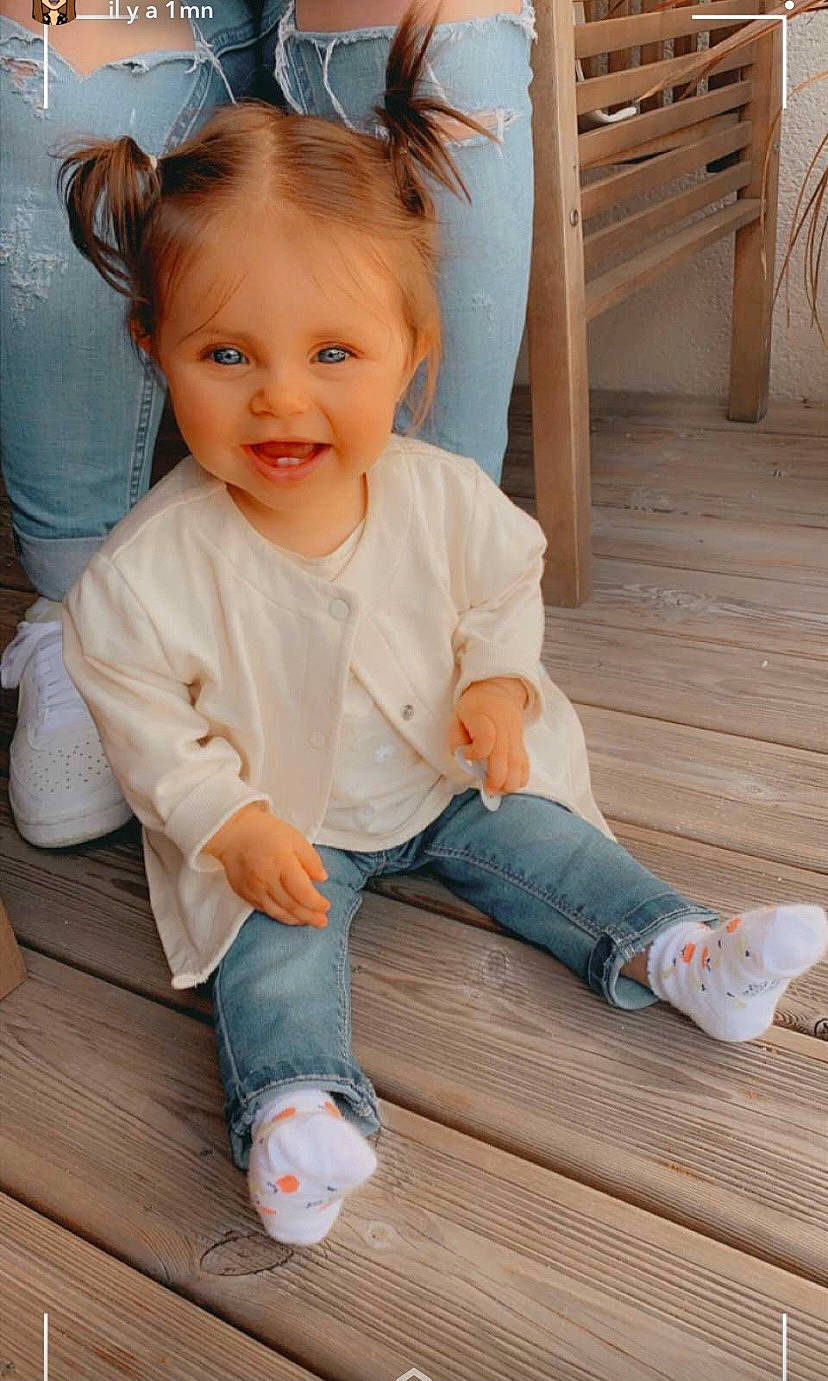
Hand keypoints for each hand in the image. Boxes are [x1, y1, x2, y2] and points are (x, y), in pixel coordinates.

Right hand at [203, 802, 330, 926]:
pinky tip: (289, 915)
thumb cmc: (267, 832)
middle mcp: (266, 879)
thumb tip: (322, 878)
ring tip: (307, 921)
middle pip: (291, 906)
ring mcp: (253, 889)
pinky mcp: (244, 894)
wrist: (233, 833)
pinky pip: (265, 909)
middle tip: (322, 922)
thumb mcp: (295, 838)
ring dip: (295, 920)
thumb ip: (311, 860)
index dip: (316, 903)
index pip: (302, 892)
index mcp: (282, 863)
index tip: (326, 906)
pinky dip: (279, 915)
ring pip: (278, 912)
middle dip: (309, 917)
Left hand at [448, 677, 529, 795]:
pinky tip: (508, 784)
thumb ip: (456, 738)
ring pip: (518, 767)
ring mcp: (515, 738)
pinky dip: (519, 779)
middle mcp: (504, 729)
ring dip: (508, 784)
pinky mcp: (522, 745)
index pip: (485, 742)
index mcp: (484, 718)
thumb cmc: (474, 706)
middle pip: (505, 761)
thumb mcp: (457, 715)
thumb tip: (463, 758)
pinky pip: (525, 766)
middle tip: (487, 790)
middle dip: (496, 781)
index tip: (466, 753)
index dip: (474, 753)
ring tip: (497, 790)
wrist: (498, 690)